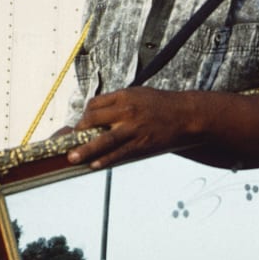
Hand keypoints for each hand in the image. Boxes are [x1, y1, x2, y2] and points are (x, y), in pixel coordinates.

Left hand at [65, 88, 198, 169]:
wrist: (187, 115)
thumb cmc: (163, 104)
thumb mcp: (139, 94)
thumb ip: (120, 102)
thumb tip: (101, 111)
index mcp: (124, 96)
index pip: (94, 104)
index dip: (85, 115)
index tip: (83, 123)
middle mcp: (126, 111)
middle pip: (93, 119)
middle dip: (80, 130)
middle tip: (71, 141)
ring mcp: (133, 128)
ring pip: (103, 139)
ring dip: (85, 150)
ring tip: (72, 158)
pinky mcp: (141, 143)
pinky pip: (119, 153)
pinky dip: (105, 160)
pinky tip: (94, 165)